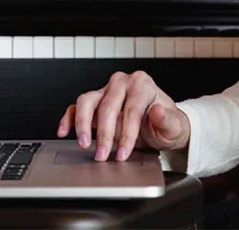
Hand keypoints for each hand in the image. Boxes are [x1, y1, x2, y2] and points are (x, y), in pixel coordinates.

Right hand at [57, 70, 190, 161]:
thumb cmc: (165, 124)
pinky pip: (77, 106)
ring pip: (88, 101)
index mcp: (142, 84)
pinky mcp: (95, 101)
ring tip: (84, 143)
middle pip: (108, 106)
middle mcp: (122, 83)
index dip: (127, 133)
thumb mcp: (173, 126)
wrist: (160, 126)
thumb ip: (167, 119)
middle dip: (104, 134)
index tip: (123, 152)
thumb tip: (157, 111)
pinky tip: (65, 131)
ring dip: (83, 123)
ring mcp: (106, 91)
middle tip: (103, 155)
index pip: (131, 109)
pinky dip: (69, 118)